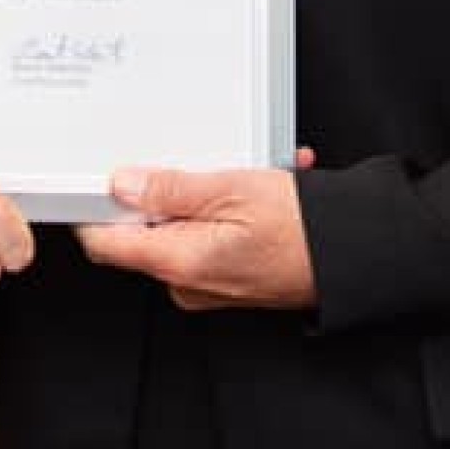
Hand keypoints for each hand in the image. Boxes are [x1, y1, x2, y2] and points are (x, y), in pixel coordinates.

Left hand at [72, 158, 316, 310]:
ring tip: (243, 174)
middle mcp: (187, 283)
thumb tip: (122, 184)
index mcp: (178, 262)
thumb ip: (170, 189)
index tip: (94, 177)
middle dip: (164, 190)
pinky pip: (209, 237)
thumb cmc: (303, 229)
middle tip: (197, 163)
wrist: (356, 256)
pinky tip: (258, 188)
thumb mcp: (231, 190)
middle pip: (143, 231)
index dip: (93, 207)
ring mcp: (208, 285)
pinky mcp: (229, 279)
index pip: (104, 243)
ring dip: (204, 195)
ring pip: (181, 228)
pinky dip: (227, 210)